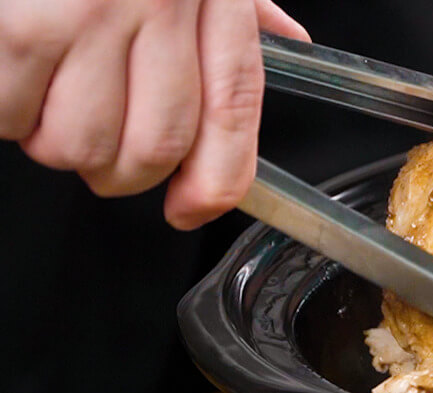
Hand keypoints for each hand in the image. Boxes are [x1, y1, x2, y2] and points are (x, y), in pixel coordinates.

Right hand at [0, 0, 308, 228]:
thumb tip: (284, 37)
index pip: (234, 113)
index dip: (217, 183)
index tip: (191, 210)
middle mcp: (158, 5)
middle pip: (154, 149)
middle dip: (117, 169)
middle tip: (89, 139)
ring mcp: (87, 15)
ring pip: (80, 145)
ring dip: (52, 140)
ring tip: (40, 93)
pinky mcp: (19, 25)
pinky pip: (10, 114)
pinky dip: (2, 112)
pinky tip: (6, 75)